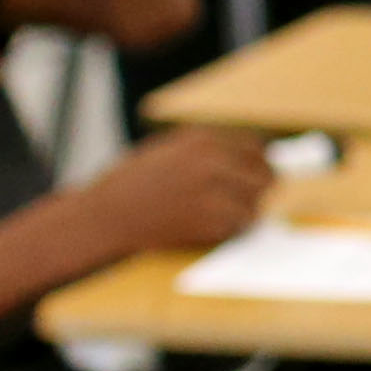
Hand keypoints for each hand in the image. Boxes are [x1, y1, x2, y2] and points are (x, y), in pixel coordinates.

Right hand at [73, 127, 276, 255]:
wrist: (105, 216)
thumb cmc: (133, 183)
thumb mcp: (167, 149)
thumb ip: (206, 148)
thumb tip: (252, 152)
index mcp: (202, 140)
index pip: (256, 147)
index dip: (260, 163)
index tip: (260, 173)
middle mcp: (211, 162)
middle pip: (264, 175)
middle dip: (260, 188)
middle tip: (251, 199)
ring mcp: (211, 192)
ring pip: (256, 203)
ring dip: (247, 211)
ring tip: (226, 215)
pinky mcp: (208, 221)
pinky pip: (240, 226)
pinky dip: (233, 230)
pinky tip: (213, 228)